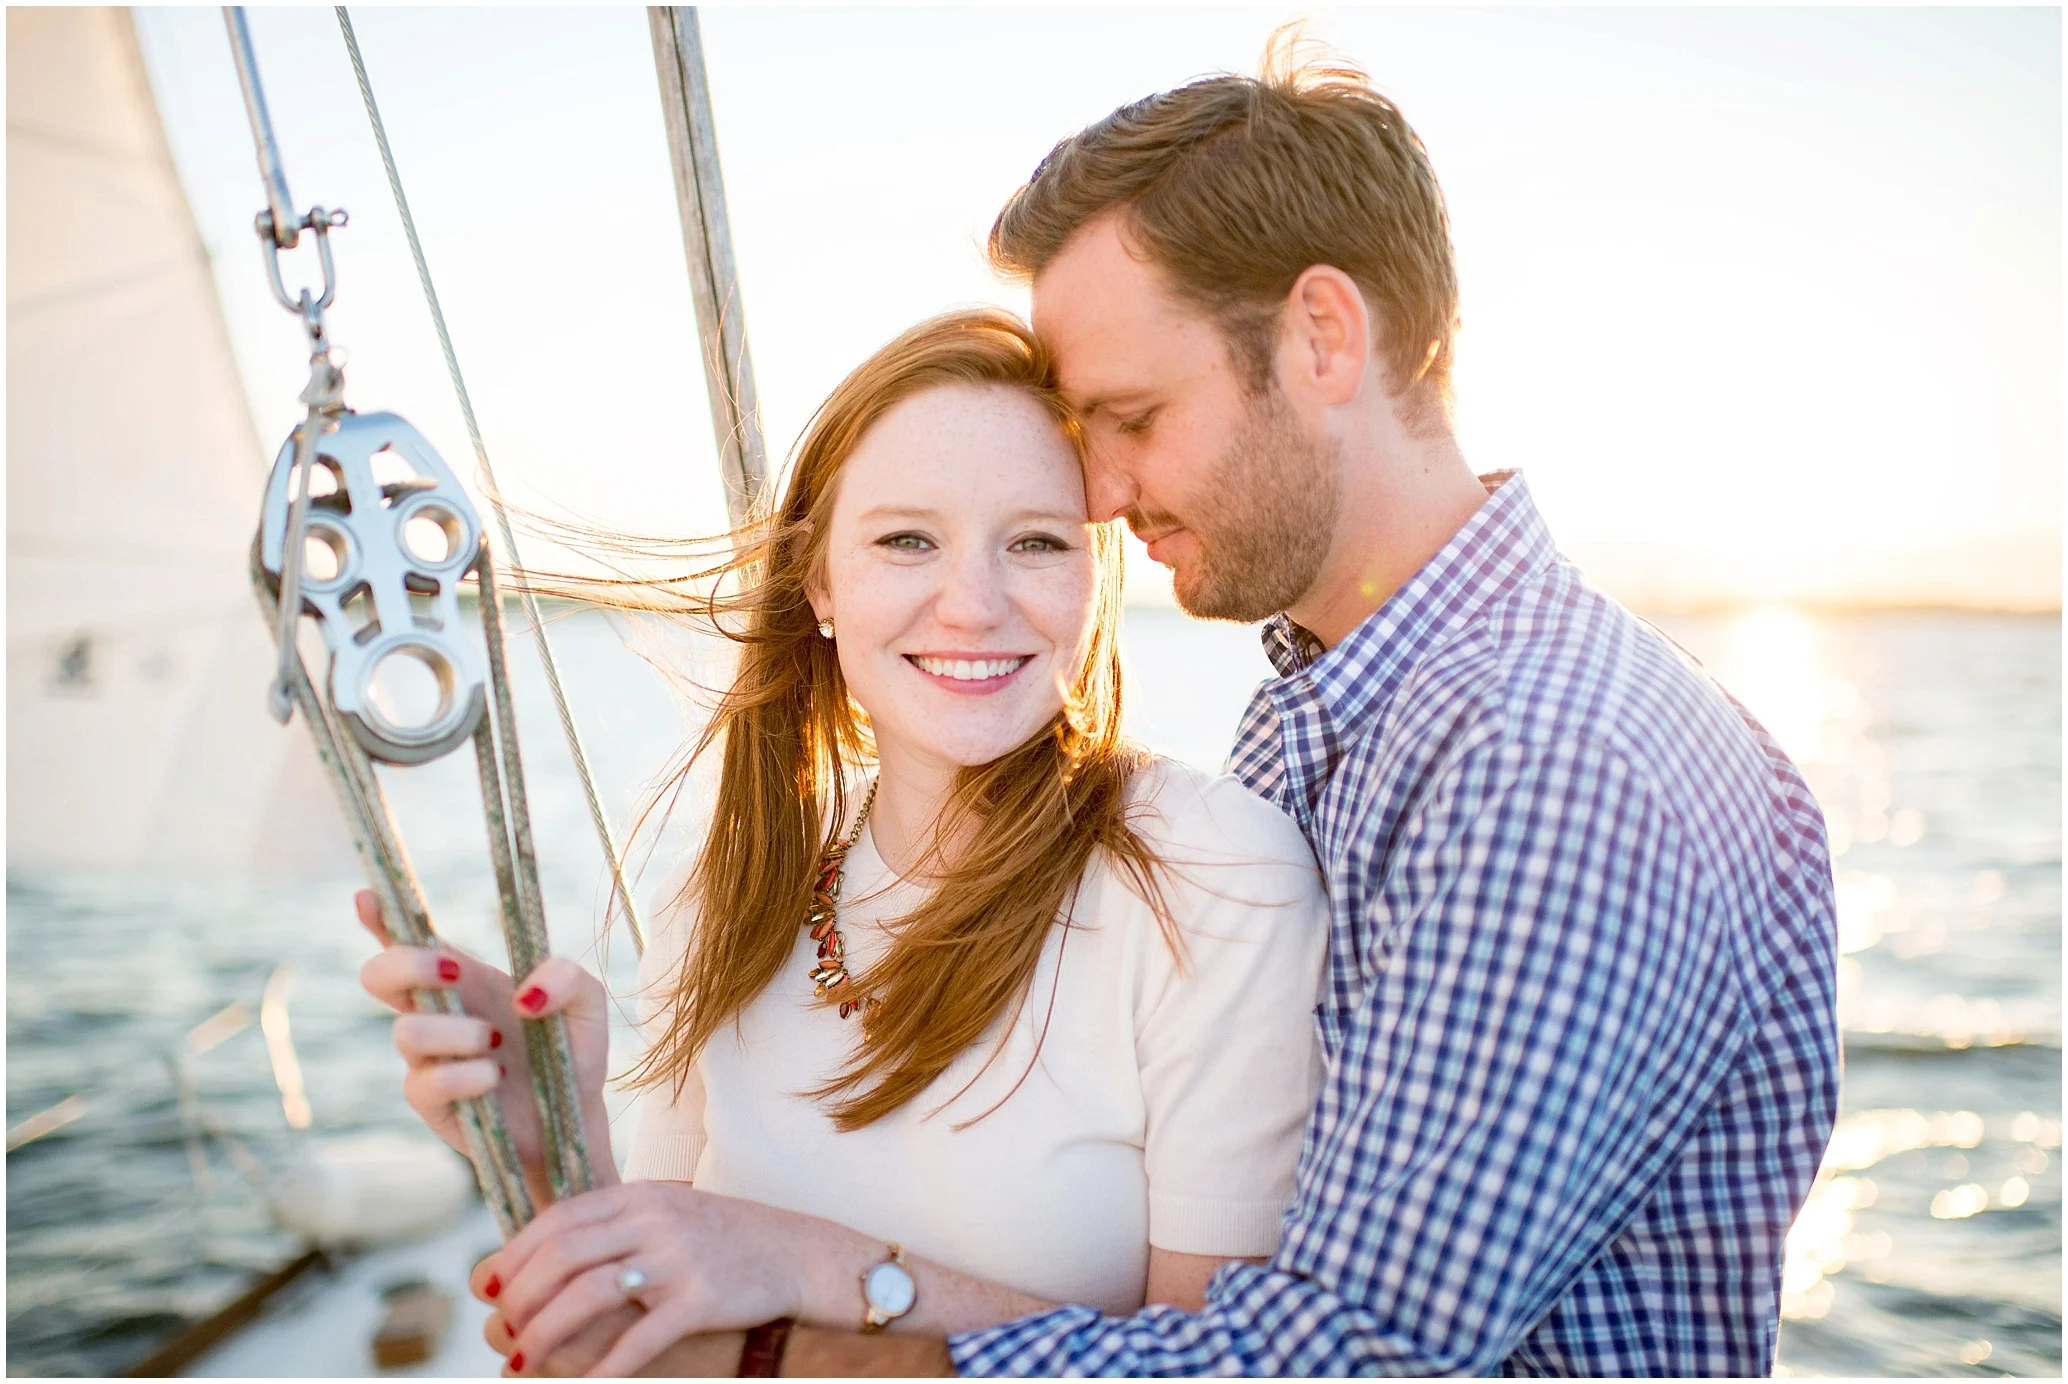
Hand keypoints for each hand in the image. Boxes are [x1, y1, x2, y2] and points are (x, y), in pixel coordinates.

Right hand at [355, 890, 617, 1201]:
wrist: (575, 1120)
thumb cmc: (571, 1052)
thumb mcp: (587, 1003)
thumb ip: (566, 977)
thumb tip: (523, 995)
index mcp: (465, 979)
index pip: (409, 941)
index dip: (380, 917)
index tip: (366, 897)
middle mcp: (438, 1013)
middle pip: (377, 976)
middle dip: (407, 965)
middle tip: (453, 973)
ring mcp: (428, 1059)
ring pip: (405, 1032)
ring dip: (454, 1032)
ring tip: (495, 1043)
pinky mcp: (430, 1103)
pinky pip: (425, 1083)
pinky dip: (464, 1076)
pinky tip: (494, 1077)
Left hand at [473, 1180, 845, 1376]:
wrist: (796, 1251)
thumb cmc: (722, 1239)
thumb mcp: (666, 1212)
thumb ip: (614, 1224)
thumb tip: (547, 1251)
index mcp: (638, 1197)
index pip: (556, 1220)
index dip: (512, 1256)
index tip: (486, 1287)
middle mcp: (652, 1220)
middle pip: (562, 1255)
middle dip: (520, 1299)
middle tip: (503, 1331)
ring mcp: (676, 1258)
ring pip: (589, 1293)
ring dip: (546, 1333)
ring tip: (523, 1361)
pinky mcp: (700, 1298)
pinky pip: (641, 1337)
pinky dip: (607, 1367)